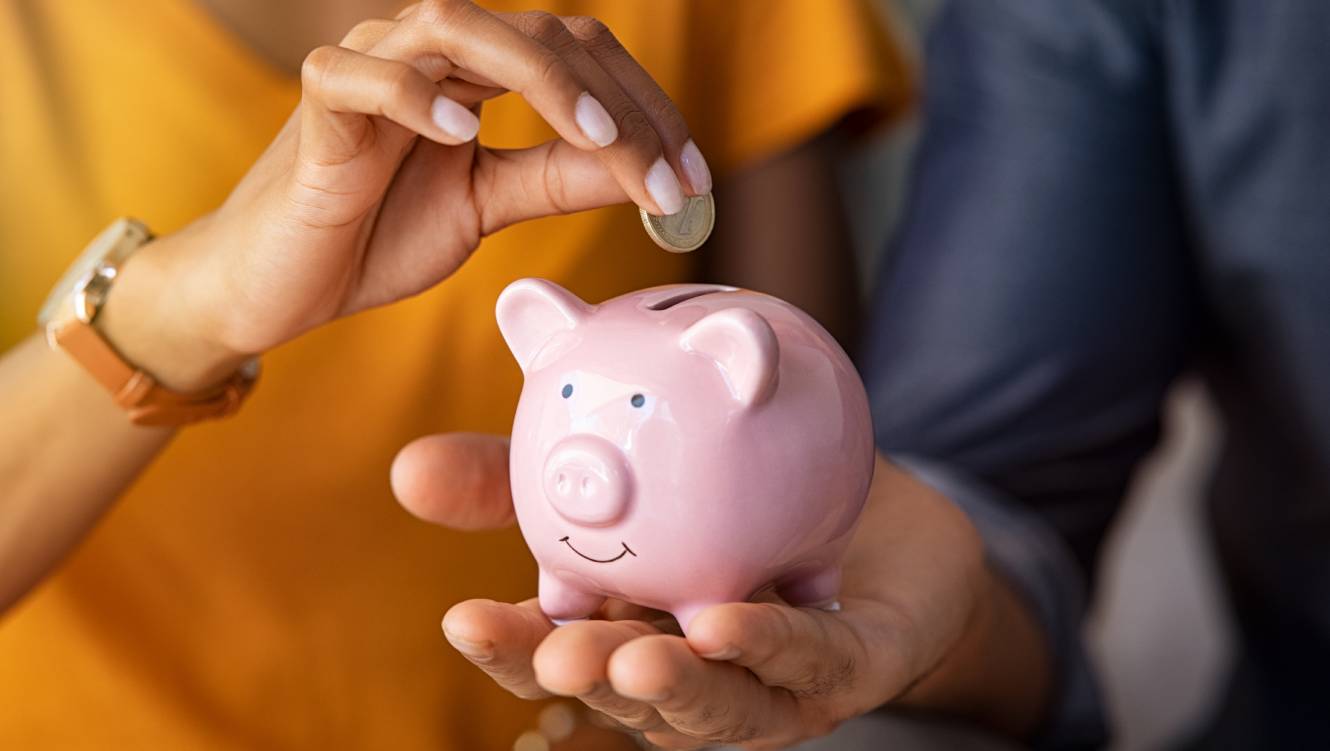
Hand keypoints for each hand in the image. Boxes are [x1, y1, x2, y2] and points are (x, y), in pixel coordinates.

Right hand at [100, 1, 710, 390]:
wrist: (279, 284)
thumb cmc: (376, 235)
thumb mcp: (486, 206)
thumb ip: (556, 179)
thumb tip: (641, 171)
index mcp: (476, 73)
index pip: (579, 56)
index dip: (644, 108)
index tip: (693, 180)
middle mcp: (429, 52)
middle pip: (541, 34)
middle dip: (617, 104)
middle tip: (667, 178)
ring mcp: (370, 67)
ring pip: (458, 27)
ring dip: (542, 80)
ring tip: (599, 141)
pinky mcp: (318, 107)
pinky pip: (362, 76)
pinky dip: (414, 94)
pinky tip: (463, 132)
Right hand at [392, 435, 1051, 748]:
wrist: (872, 501)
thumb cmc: (736, 497)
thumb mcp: (624, 470)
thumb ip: (525, 475)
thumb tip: (406, 468)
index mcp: (626, 629)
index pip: (556, 651)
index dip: (512, 646)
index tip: (462, 618)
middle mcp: (690, 672)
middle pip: (624, 691)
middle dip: (583, 680)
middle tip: (554, 653)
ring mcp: (769, 683)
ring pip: (715, 705)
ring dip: (672, 689)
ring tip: (631, 661)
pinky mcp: (846, 669)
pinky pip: (808, 662)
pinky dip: (769, 646)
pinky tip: (730, 622)